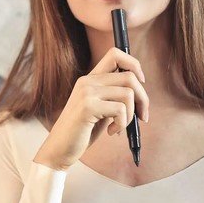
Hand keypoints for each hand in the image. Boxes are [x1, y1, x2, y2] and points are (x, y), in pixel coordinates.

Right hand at [33, 47, 148, 169]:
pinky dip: (122, 124)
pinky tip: (112, 132)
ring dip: (131, 115)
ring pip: (128, 93)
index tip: (141, 83)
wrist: (59, 149)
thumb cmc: (82, 131)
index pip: (115, 54)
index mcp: (90, 79)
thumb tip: (140, 91)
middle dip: (143, 99)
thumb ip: (113, 96)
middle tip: (142, 116)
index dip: (134, 64)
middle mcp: (87, 81)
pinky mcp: (87, 106)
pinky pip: (120, 109)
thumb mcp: (100, 108)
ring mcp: (86, 92)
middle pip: (130, 77)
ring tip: (120, 126)